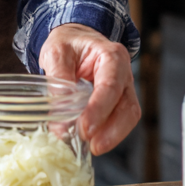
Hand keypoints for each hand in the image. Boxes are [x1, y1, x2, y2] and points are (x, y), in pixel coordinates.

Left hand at [39, 23, 139, 155]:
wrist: (74, 38)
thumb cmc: (68, 43)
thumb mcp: (56, 53)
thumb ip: (58, 84)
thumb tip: (59, 124)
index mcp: (111, 55)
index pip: (111, 86)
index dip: (99, 110)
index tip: (85, 129)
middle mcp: (123, 73)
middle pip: (127, 106)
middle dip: (112, 130)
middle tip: (91, 145)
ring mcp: (124, 88)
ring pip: (128, 116)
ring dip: (112, 136)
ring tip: (91, 147)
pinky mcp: (119, 102)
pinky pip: (120, 120)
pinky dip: (108, 133)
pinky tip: (93, 141)